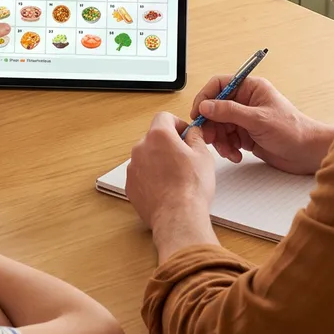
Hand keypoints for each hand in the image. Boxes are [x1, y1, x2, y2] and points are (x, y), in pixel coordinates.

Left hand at [125, 112, 217, 258]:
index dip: (177, 124)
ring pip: (147, 157)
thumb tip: (192, 133)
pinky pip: (141, 175)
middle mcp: (141, 148)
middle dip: (168, 145)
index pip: (164, 117)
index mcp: (159, 136)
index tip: (185, 135)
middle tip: (184, 158)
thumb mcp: (203, 155)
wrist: (178, 216)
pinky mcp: (130, 186)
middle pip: (154, 138)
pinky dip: (151, 178)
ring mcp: (133, 168)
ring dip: (159, 162)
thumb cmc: (191, 187)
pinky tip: (166, 189)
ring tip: (176, 177)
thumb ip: (196, 137)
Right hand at [190, 74, 333, 174]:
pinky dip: (228, 148)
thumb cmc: (292, 130)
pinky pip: (227, 139)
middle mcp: (246, 101)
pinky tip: (237, 155)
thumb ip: (229, 112)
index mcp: (250, 88)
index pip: (219, 85)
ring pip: (219, 126)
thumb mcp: (258, 119)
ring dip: (220, 140)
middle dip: (211, 125)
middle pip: (215, 108)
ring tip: (229, 151)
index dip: (205, 97)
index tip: (198, 113)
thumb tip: (205, 106)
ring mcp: (245, 119)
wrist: (307, 153)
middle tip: (210, 139)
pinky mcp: (246, 135)